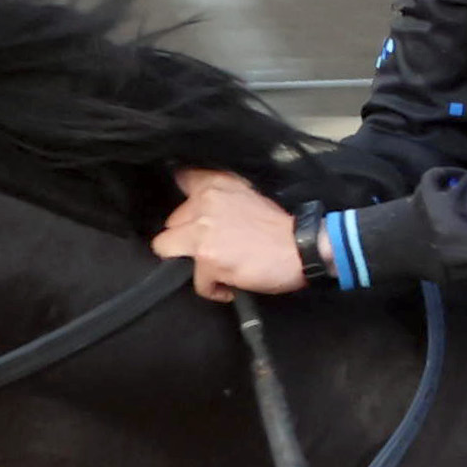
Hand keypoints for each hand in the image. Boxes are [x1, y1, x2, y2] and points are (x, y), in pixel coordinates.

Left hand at [156, 166, 310, 300]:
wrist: (300, 248)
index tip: (187, 211)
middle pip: (171, 223)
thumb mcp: (247, 194)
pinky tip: (230, 285)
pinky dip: (213, 288)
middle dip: (187, 237)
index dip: (181, 198)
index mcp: (215, 185)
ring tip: (214, 266)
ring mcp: (202, 233)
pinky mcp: (207, 260)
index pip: (181, 178)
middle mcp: (203, 204)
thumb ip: (220, 196)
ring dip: (191, 261)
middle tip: (212, 247)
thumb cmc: (279, 228)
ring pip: (166, 248)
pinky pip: (197, 282)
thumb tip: (198, 207)